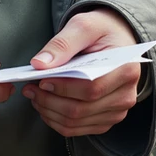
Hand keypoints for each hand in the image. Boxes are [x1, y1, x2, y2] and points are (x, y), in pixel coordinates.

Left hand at [23, 9, 140, 138]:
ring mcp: (117, 111)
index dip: (63, 88)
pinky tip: (45, 106)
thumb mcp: (83, 25)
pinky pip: (76, 129)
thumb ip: (62, 43)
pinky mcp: (106, 120)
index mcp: (126, 69)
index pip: (92, 88)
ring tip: (34, 95)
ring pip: (76, 122)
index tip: (41, 80)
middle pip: (81, 109)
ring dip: (49, 112)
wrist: (115, 40)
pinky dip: (56, 120)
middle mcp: (126, 95)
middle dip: (49, 101)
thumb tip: (39, 64)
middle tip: (29, 88)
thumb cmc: (101, 31)